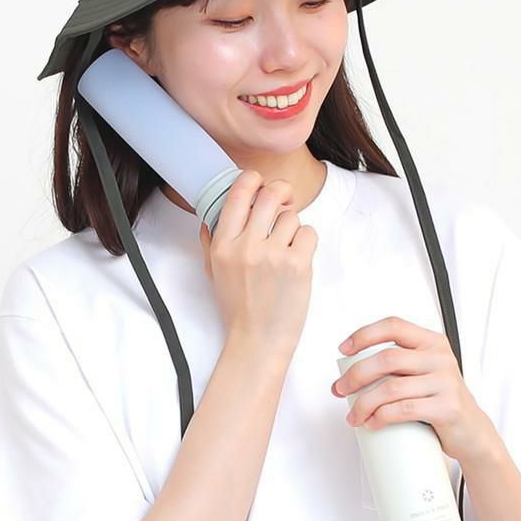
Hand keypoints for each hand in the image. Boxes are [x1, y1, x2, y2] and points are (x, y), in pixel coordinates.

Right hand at [199, 170, 317, 355]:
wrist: (257, 341)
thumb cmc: (238, 308)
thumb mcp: (213, 272)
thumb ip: (211, 241)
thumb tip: (212, 215)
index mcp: (223, 244)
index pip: (239, 192)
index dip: (253, 179)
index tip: (259, 182)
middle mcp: (247, 246)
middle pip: (270, 193)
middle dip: (281, 192)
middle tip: (284, 201)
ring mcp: (273, 255)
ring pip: (292, 215)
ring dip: (292, 227)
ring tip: (286, 247)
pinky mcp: (298, 265)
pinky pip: (309, 232)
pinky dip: (306, 242)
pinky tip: (297, 258)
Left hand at [332, 315, 500, 464]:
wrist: (472, 432)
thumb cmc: (439, 400)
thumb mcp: (423, 373)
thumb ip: (397, 364)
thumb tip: (349, 374)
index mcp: (431, 342)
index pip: (393, 326)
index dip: (364, 335)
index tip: (344, 350)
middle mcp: (440, 357)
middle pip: (387, 358)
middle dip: (356, 375)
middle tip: (340, 390)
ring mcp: (445, 382)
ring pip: (391, 388)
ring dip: (364, 403)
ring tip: (354, 415)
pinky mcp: (447, 408)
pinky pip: (404, 409)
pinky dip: (381, 417)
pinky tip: (371, 422)